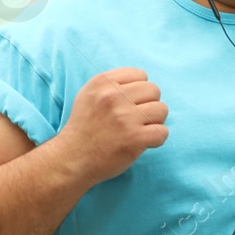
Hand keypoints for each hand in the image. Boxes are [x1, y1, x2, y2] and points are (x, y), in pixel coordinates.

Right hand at [57, 67, 169, 184]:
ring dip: (155, 122)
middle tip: (136, 120)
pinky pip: (162, 132)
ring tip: (139, 130)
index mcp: (103, 82)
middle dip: (149, 105)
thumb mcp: (89, 95)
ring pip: (162, 110)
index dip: (139, 92)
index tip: (129, 105)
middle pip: (154, 90)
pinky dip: (156, 139)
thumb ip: (113, 84)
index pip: (141, 75)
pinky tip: (143, 143)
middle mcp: (113, 96)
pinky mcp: (134, 138)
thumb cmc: (84, 128)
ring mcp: (125, 117)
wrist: (72, 159)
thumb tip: (143, 81)